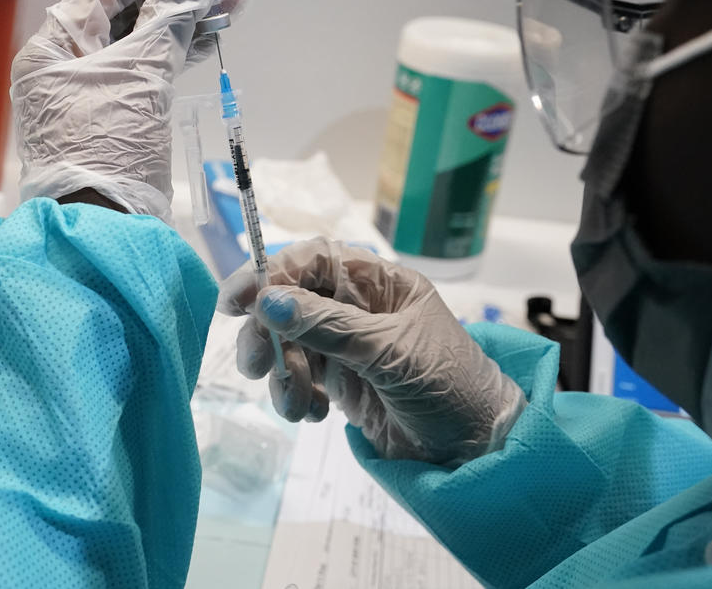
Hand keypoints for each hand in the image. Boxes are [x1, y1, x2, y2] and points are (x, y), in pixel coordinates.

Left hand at [11, 0, 249, 220]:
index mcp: (55, 47)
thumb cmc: (106, 149)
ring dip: (192, 14)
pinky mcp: (125, 113)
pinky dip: (187, 48)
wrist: (106, 229)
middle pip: (131, 7)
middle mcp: (72, 63)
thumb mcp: (139, 76)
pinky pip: (157, 66)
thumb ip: (169, 17)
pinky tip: (218, 29)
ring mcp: (100, 89)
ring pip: (150, 37)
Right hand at [219, 238, 525, 466]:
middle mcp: (358, 307)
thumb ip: (328, 326)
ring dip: (283, 374)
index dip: (271, 273)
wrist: (474, 450)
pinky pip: (299, 378)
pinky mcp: (341, 382)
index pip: (313, 261)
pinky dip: (296, 396)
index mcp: (378, 282)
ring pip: (289, 343)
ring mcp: (347, 345)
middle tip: (257, 366)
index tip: (237, 302)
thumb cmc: (447, 385)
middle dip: (268, 333)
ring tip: (299, 406)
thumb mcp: (389, 352)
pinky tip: (316, 415)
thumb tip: (268, 301)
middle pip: (290, 302)